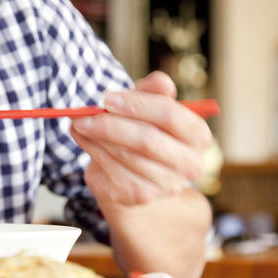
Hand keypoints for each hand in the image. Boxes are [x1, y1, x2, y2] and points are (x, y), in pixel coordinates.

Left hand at [70, 71, 212, 206]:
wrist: (131, 172)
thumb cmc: (141, 131)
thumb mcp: (145, 106)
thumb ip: (152, 92)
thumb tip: (161, 81)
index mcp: (197, 135)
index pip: (170, 115)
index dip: (135, 105)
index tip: (106, 98)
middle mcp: (189, 164)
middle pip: (147, 140)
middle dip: (111, 124)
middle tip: (86, 114)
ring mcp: (166, 184)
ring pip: (125, 155)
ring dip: (97, 136)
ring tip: (80, 123)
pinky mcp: (140, 196)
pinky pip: (112, 169)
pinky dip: (92, 150)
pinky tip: (83, 138)